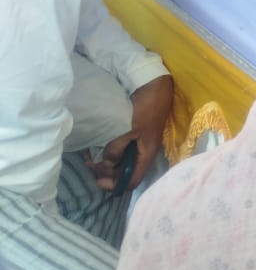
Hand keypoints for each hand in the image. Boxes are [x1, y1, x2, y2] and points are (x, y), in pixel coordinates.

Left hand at [89, 75, 171, 190]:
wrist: (154, 86)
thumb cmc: (146, 108)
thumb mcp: (131, 129)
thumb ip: (117, 148)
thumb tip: (106, 164)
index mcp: (146, 154)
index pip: (133, 180)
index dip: (115, 184)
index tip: (97, 180)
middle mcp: (142, 151)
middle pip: (124, 171)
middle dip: (106, 171)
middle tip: (88, 164)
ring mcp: (137, 142)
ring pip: (119, 159)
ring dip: (104, 160)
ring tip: (88, 155)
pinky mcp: (131, 132)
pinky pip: (118, 147)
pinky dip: (106, 149)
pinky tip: (95, 144)